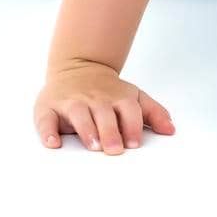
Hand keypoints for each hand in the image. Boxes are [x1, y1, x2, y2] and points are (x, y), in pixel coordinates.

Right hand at [34, 58, 175, 153]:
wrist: (78, 65)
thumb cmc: (108, 91)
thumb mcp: (133, 96)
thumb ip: (152, 112)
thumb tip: (171, 130)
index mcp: (117, 97)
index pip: (128, 110)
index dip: (132, 126)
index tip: (134, 144)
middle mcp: (94, 98)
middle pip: (103, 113)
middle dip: (110, 131)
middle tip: (114, 150)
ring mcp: (71, 101)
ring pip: (78, 114)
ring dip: (86, 129)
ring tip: (92, 146)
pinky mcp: (48, 107)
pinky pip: (46, 119)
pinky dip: (48, 131)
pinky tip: (53, 143)